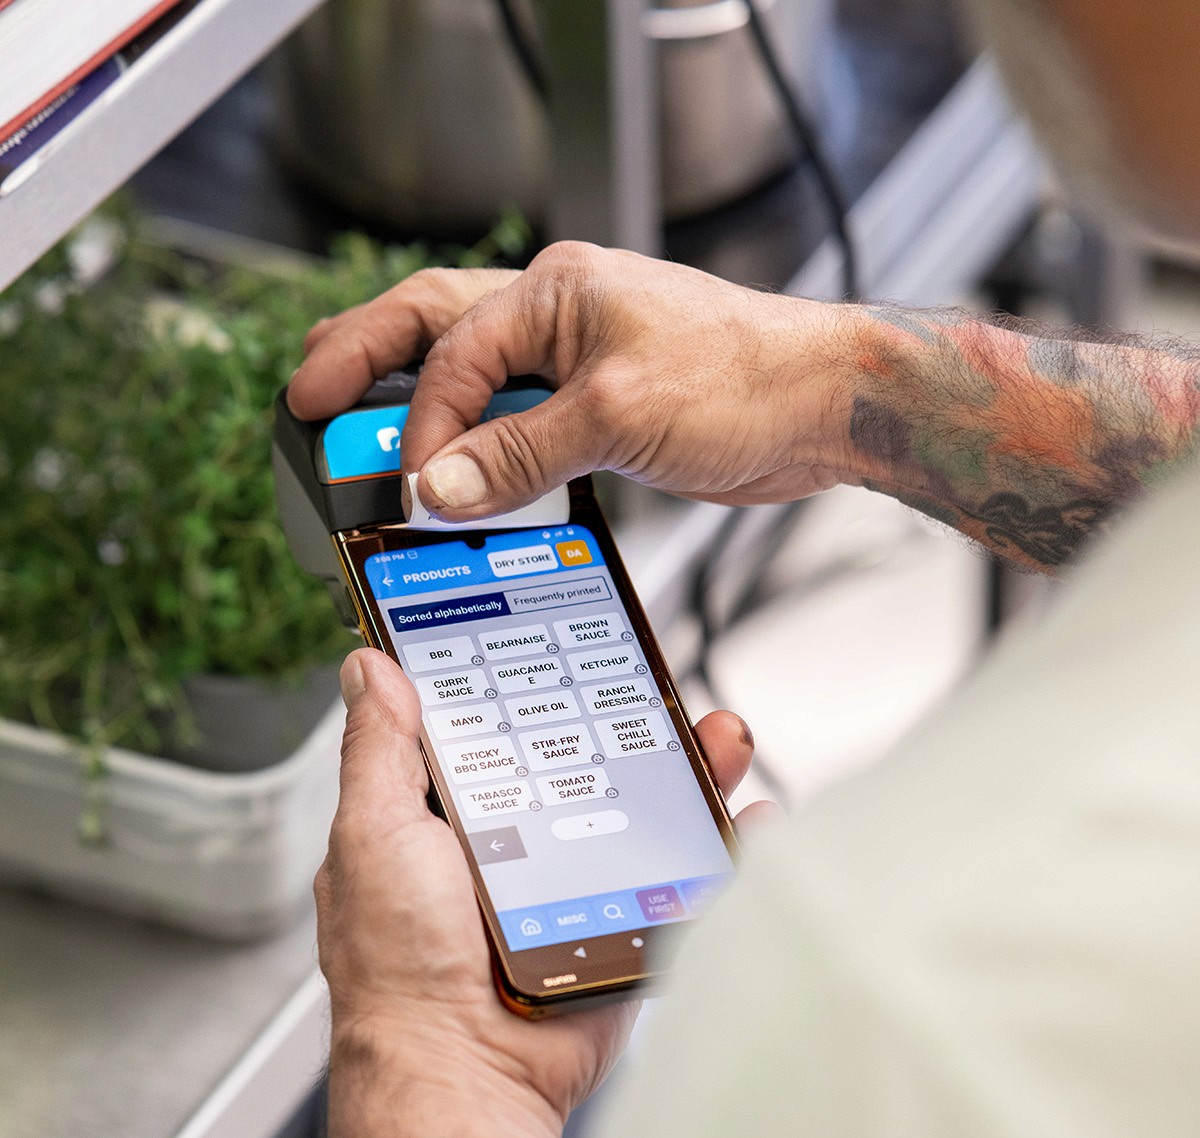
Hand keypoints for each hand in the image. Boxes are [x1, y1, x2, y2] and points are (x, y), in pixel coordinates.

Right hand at [288, 244, 864, 521]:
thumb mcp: (617, 418)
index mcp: (553, 292)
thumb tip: (434, 486)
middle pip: (432, 328)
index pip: (450, 353)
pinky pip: (518, 428)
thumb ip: (519, 454)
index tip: (401, 482)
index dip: (419, 422)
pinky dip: (480, 452)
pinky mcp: (600, 410)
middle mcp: (558, 316)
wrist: (820, 408)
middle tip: (305, 397)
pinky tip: (457, 478)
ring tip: (357, 424)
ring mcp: (578, 362)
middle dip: (364, 357)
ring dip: (417, 403)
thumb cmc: (742, 379)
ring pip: (472, 376)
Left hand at [316, 647, 774, 1125]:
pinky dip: (726, 849)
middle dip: (631, 719)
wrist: (465, 1072)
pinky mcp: (625, 929)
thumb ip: (380, 749)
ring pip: (647, 814)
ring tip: (715, 738)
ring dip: (690, 770)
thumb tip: (372, 670)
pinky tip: (746, 819)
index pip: (499, 733)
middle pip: (588, 762)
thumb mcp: (373, 832)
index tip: (568, 639)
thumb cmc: (402, 968)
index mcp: (447, 822)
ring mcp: (576, 890)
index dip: (534, 686)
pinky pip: (686, 881)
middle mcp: (514, 851)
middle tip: (656, 683)